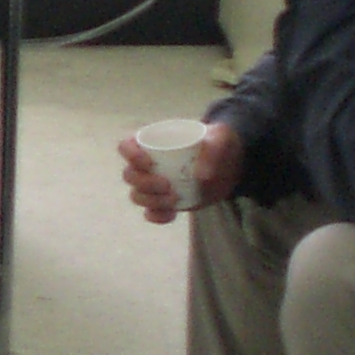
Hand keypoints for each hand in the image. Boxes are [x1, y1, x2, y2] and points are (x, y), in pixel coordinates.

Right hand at [118, 122, 242, 223]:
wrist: (228, 166)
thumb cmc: (219, 143)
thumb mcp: (221, 138)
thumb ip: (213, 150)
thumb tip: (201, 176)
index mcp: (152, 142)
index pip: (126, 146)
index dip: (131, 155)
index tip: (150, 163)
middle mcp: (146, 163)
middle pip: (129, 175)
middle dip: (144, 183)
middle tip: (167, 185)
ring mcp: (153, 184)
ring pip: (137, 196)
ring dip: (151, 201)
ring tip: (174, 200)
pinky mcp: (163, 202)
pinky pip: (150, 212)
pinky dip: (158, 216)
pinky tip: (172, 214)